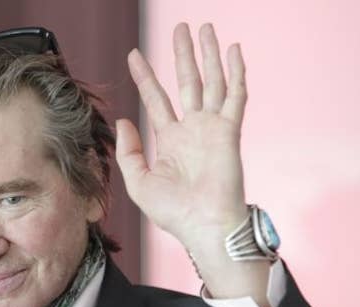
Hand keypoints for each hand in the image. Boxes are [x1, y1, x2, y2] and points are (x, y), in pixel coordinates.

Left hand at [115, 23, 247, 251]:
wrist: (203, 226)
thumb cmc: (174, 213)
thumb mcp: (138, 183)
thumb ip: (128, 152)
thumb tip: (123, 121)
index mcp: (171, 141)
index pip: (157, 100)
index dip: (146, 77)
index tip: (135, 55)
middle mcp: (192, 130)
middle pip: (186, 83)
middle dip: (182, 55)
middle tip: (180, 27)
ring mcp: (212, 129)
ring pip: (211, 82)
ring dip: (208, 55)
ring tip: (204, 28)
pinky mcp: (230, 132)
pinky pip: (235, 96)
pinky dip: (235, 72)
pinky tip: (233, 50)